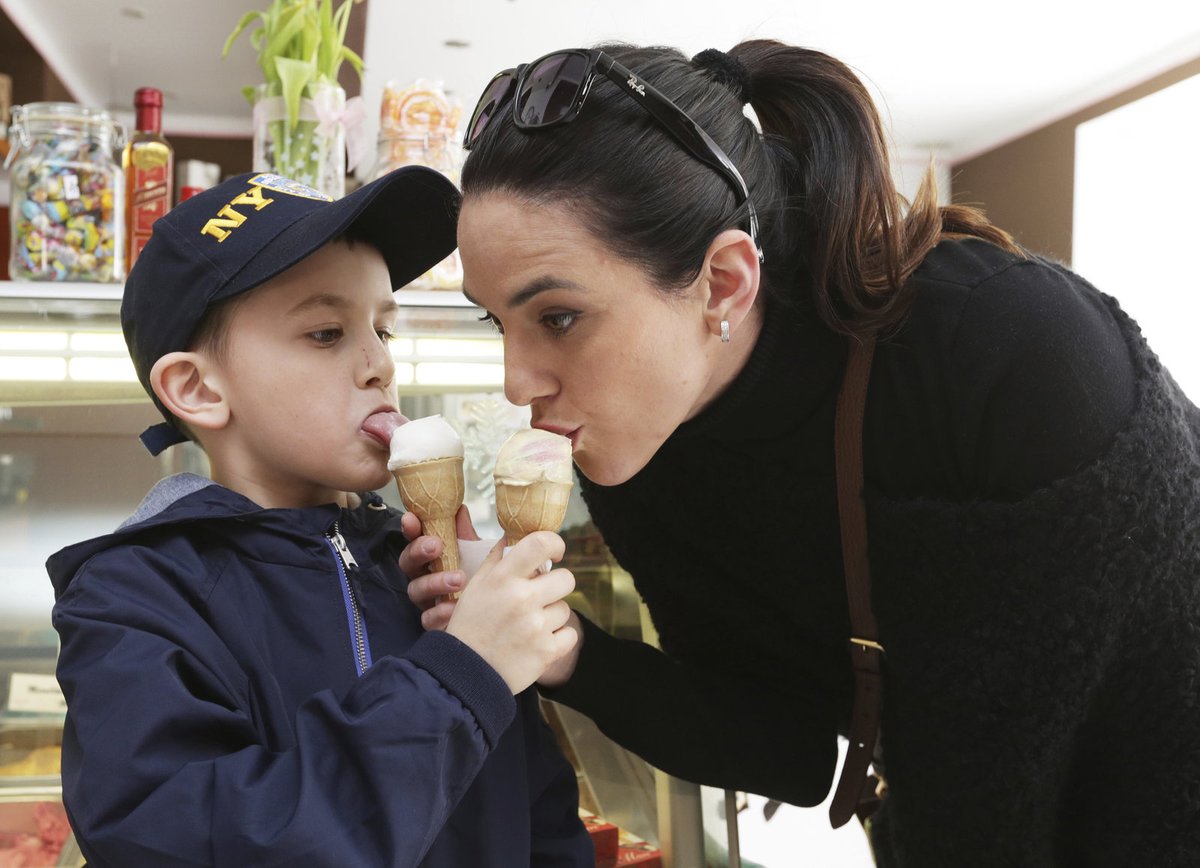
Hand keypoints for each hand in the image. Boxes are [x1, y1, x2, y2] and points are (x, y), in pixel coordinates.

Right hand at [400, 505, 478, 629]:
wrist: (491, 614)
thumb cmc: (478, 578)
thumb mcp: (474, 554)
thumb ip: (464, 534)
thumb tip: (460, 509)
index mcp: (431, 557)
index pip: (414, 539)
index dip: (410, 529)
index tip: (411, 519)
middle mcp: (423, 577)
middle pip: (407, 563)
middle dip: (418, 551)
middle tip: (435, 546)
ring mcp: (426, 601)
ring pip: (415, 590)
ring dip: (434, 582)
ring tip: (458, 579)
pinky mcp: (434, 622)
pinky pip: (428, 619)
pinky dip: (440, 612)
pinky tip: (454, 607)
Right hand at [446, 531, 578, 694]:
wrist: (465, 674)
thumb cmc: (470, 627)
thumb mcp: (475, 588)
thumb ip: (495, 560)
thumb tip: (511, 536)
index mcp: (502, 579)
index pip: (540, 543)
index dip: (555, 543)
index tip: (554, 553)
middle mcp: (521, 599)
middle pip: (566, 579)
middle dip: (556, 586)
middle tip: (540, 597)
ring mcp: (535, 627)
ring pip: (566, 609)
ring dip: (552, 616)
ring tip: (529, 626)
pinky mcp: (546, 651)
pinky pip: (570, 634)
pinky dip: (558, 639)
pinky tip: (537, 642)